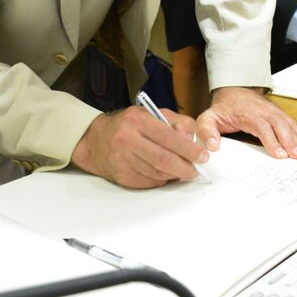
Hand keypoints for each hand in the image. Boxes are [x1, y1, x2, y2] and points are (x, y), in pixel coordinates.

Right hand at [70, 106, 206, 188]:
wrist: (94, 140)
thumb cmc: (127, 125)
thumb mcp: (150, 114)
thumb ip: (175, 122)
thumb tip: (192, 140)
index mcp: (136, 121)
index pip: (168, 137)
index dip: (189, 149)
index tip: (203, 156)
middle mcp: (127, 140)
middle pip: (163, 159)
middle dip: (185, 167)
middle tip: (195, 170)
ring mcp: (122, 160)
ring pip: (157, 173)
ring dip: (174, 175)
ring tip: (182, 171)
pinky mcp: (121, 176)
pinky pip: (148, 182)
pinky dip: (161, 180)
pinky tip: (165, 174)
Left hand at [196, 87, 296, 158]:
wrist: (233, 91)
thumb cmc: (222, 109)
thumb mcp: (207, 118)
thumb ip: (207, 132)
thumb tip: (213, 146)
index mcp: (248, 114)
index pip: (262, 127)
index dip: (272, 141)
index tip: (280, 155)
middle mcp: (264, 111)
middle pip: (280, 126)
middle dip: (291, 142)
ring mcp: (273, 112)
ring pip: (288, 125)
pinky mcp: (278, 114)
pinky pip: (292, 123)